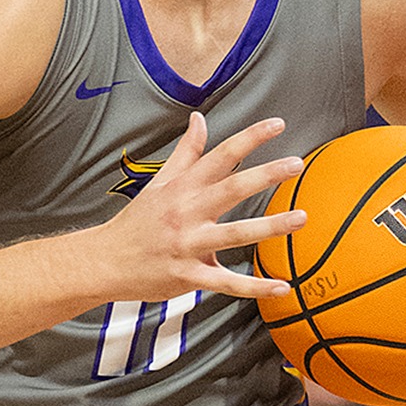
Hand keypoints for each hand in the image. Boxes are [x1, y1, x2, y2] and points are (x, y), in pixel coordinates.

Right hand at [94, 112, 306, 303]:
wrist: (105, 261)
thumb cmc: (136, 221)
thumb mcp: (159, 182)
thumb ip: (185, 152)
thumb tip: (199, 118)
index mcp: (182, 187)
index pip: (220, 156)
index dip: (249, 138)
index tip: (277, 124)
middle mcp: (187, 212)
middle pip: (231, 189)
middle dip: (265, 175)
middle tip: (296, 163)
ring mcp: (188, 245)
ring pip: (235, 234)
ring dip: (270, 227)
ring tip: (301, 218)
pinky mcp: (189, 275)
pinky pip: (227, 283)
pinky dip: (255, 287)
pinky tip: (281, 287)